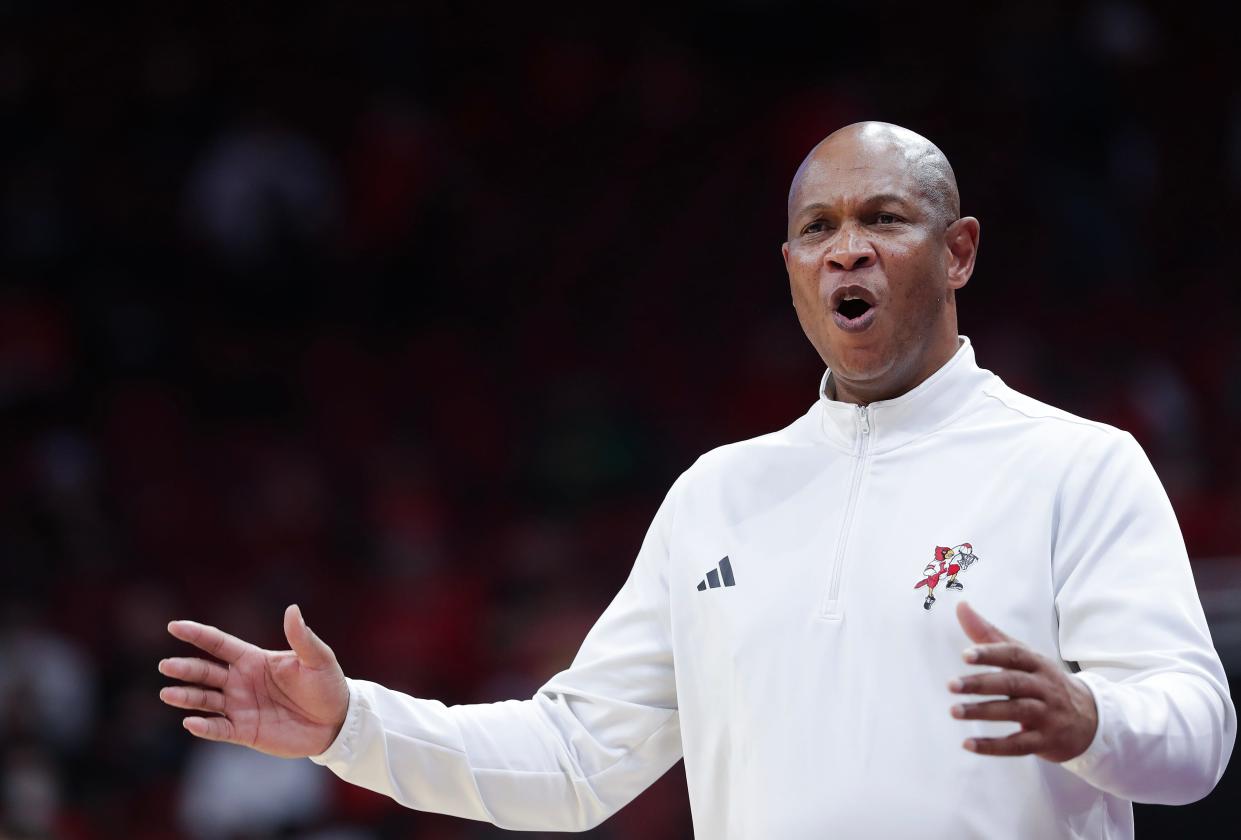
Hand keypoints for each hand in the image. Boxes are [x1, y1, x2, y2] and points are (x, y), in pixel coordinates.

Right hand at [159, 604, 348, 757]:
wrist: (337, 722)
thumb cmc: (327, 685)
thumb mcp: (318, 659)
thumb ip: (302, 637)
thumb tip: (292, 609)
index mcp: (255, 659)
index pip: (219, 644)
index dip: (197, 635)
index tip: (174, 626)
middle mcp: (242, 682)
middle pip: (206, 672)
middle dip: (186, 668)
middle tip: (166, 665)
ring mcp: (241, 707)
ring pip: (205, 700)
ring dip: (187, 697)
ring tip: (168, 693)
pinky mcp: (244, 731)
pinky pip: (219, 728)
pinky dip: (204, 727)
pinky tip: (191, 722)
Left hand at [949, 601, 1096, 761]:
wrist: (1091, 719)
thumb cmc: (1045, 682)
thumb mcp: (1024, 657)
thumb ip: (989, 634)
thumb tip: (961, 606)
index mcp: (1037, 664)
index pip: (1014, 655)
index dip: (990, 653)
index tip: (965, 655)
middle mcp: (1044, 688)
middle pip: (1012, 683)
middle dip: (981, 684)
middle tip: (951, 685)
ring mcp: (1047, 715)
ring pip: (1015, 712)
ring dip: (983, 712)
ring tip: (954, 711)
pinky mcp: (1046, 741)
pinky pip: (1019, 745)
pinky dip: (994, 746)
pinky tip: (968, 744)